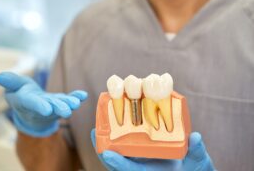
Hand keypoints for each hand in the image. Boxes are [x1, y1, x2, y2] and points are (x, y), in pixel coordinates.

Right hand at [0, 72, 87, 136]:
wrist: (30, 107)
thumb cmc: (20, 94)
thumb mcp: (13, 87)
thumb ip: (10, 81)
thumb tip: (0, 76)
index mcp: (27, 102)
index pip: (32, 104)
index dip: (39, 106)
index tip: (47, 110)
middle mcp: (41, 106)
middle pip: (50, 107)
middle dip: (58, 108)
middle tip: (67, 111)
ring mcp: (52, 105)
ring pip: (61, 105)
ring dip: (69, 104)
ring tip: (76, 103)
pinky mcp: (60, 102)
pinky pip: (69, 99)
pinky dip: (76, 97)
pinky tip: (83, 95)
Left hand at [91, 129, 214, 170]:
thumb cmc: (195, 170)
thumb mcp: (199, 164)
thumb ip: (197, 152)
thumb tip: (195, 137)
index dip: (119, 165)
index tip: (108, 153)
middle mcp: (142, 168)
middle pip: (118, 165)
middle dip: (104, 151)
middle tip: (95, 133)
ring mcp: (140, 164)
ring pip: (118, 158)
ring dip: (107, 144)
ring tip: (99, 128)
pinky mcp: (140, 159)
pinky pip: (124, 152)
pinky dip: (116, 141)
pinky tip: (114, 128)